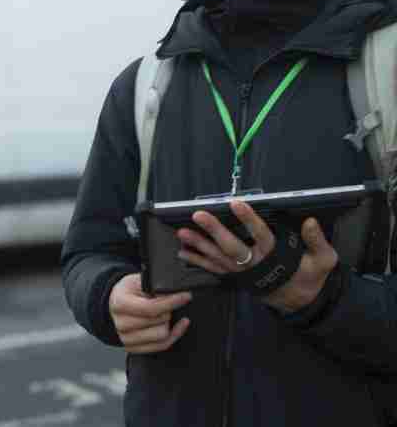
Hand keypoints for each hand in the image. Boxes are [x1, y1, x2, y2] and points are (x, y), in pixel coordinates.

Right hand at [109, 273, 191, 353]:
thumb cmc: (128, 291)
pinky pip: (161, 346)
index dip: (171, 302)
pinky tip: (177, 326)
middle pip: (158, 322)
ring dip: (169, 323)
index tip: (185, 296)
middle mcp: (121, 324)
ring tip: (167, 313)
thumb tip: (174, 292)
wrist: (115, 302)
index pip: (151, 308)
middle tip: (170, 302)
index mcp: (120, 304)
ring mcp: (126, 338)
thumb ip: (154, 285)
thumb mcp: (138, 280)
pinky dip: (174, 335)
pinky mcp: (133, 348)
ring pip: (162, 336)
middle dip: (169, 310)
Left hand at [176, 201, 337, 312]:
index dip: (248, 220)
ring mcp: (243, 273)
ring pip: (218, 258)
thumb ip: (317, 241)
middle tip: (198, 215)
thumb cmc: (310, 275)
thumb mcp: (323, 260)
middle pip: (232, 247)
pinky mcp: (236, 278)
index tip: (235, 203)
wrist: (299, 301)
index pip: (261, 235)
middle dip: (214, 230)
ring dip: (199, 246)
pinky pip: (214, 270)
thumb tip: (309, 221)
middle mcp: (255, 264)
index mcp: (276, 257)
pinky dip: (198, 261)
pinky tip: (182, 253)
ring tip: (182, 233)